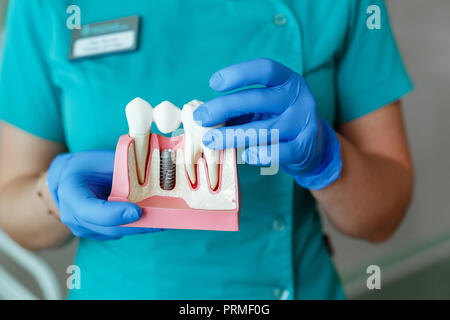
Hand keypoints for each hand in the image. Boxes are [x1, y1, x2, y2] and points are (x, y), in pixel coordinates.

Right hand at [47, 151, 162, 239]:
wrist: (71, 178)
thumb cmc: (89, 166)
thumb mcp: (104, 161)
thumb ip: (124, 169)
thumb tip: (154, 173)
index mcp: (71, 192)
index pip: (90, 210)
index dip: (114, 214)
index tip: (137, 211)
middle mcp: (72, 215)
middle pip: (107, 227)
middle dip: (137, 225)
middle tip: (162, 220)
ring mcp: (83, 228)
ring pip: (116, 232)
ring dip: (140, 227)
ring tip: (163, 218)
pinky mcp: (96, 234)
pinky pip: (119, 232)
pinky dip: (136, 226)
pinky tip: (153, 219)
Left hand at [193, 58, 341, 189]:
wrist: (313, 146)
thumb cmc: (278, 119)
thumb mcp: (264, 106)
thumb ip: (239, 107)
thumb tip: (203, 114)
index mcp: (287, 80)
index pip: (265, 69)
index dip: (239, 73)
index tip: (213, 84)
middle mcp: (299, 98)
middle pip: (260, 99)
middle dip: (226, 107)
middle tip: (202, 117)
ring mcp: (304, 122)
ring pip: (265, 129)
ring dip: (233, 135)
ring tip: (211, 141)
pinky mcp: (304, 146)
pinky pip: (279, 152)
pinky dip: (259, 155)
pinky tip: (244, 156)